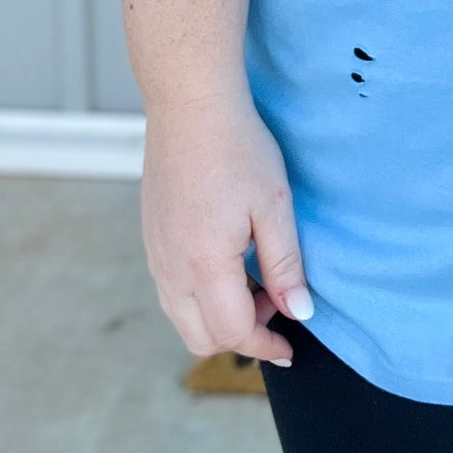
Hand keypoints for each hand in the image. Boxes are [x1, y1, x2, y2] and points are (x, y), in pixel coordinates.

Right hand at [140, 88, 311, 366]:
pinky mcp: (151, 238)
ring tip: (256, 277)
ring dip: (220, 315)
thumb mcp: (274, 206)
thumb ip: (286, 265)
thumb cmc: (238, 149)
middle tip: (277, 300)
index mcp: (203, 266)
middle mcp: (170, 269)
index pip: (233, 332)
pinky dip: (201, 295)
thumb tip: (301, 312)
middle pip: (201, 338)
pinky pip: (171, 290)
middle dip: (242, 334)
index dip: (266, 346)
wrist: (190, 105)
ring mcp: (155, 255)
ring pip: (182, 317)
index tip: (291, 347)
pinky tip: (229, 261)